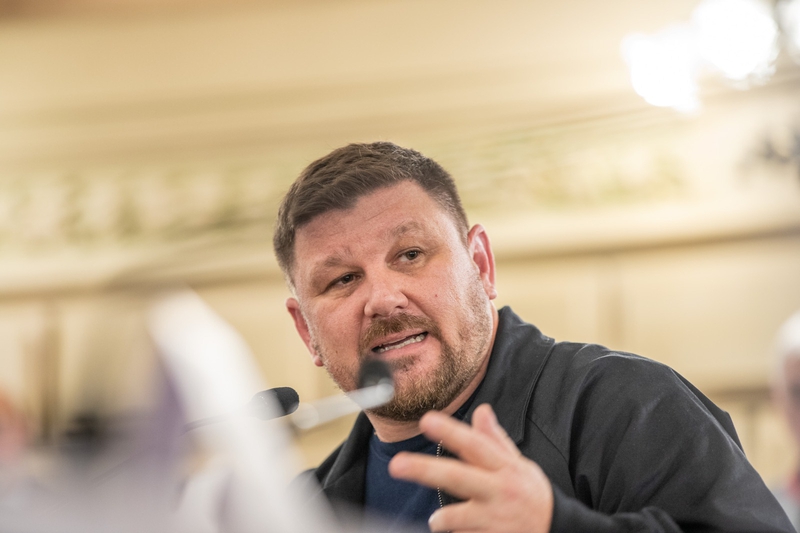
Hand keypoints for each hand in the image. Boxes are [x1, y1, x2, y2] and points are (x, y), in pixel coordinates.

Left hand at [388, 403, 552, 532]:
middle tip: (397, 464)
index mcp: (505, 468)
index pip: (475, 445)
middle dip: (425, 470)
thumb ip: (495, 440)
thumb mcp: (520, 465)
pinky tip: (461, 532)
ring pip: (455, 517)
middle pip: (458, 477)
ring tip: (438, 520)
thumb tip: (481, 410)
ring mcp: (496, 520)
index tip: (427, 420)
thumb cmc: (531, 496)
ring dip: (441, 519)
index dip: (451, 432)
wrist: (558, 532)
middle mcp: (500, 492)